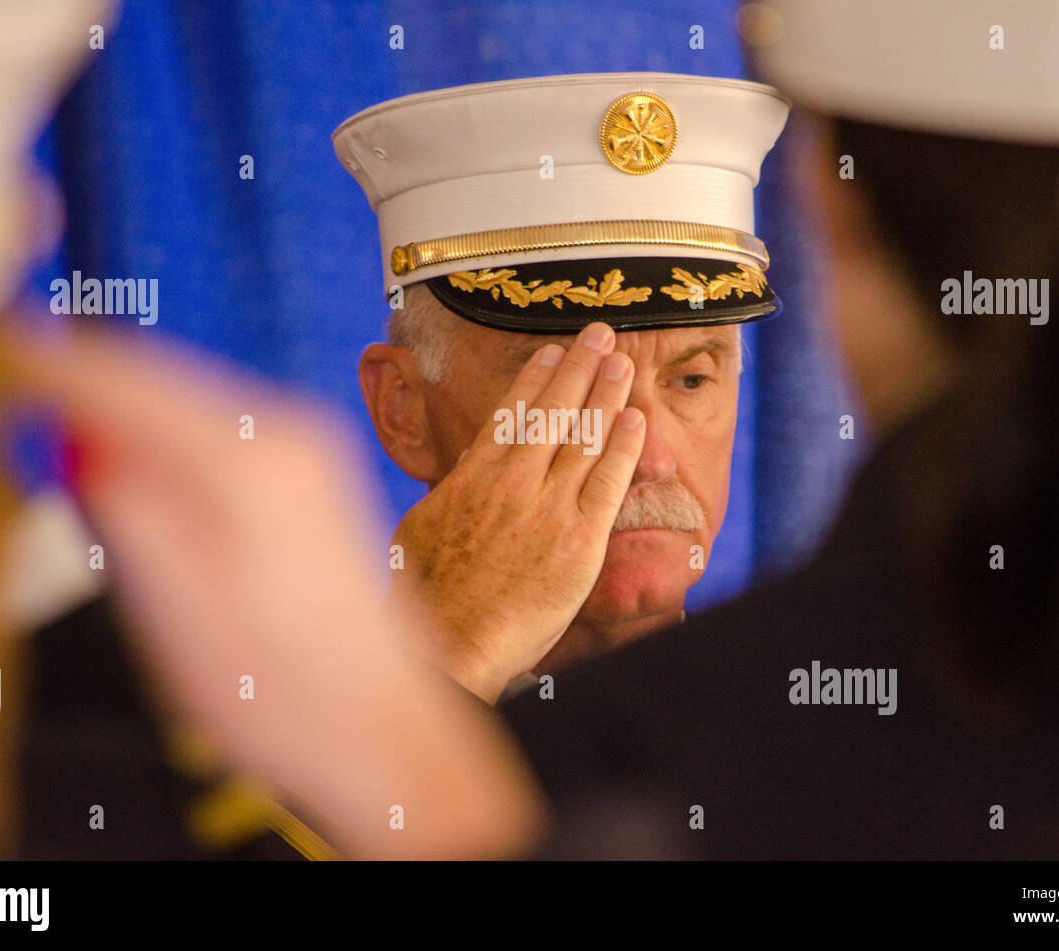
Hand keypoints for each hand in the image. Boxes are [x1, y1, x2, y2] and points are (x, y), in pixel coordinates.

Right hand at [1, 322, 545, 857]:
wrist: (385, 732)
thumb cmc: (283, 693)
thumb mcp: (175, 610)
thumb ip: (125, 510)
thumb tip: (83, 440)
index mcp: (250, 460)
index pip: (129, 380)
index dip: (52, 368)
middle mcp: (292, 436)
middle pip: (166, 380)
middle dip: (90, 386)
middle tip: (16, 396)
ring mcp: (314, 456)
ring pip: (194, 405)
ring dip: (130, 417)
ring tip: (68, 434)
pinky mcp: (318, 484)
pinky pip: (224, 437)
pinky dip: (171, 443)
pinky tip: (144, 475)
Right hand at [388, 321, 646, 702]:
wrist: (450, 640)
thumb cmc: (426, 593)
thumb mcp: (422, 525)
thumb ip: (453, 491)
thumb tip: (467, 467)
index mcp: (472, 476)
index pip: (511, 413)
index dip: (537, 377)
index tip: (553, 351)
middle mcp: (512, 482)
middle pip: (553, 411)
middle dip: (579, 367)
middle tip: (601, 333)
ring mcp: (548, 508)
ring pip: (583, 437)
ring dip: (606, 394)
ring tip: (623, 362)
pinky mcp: (579, 540)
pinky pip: (608, 482)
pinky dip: (623, 447)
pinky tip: (636, 419)